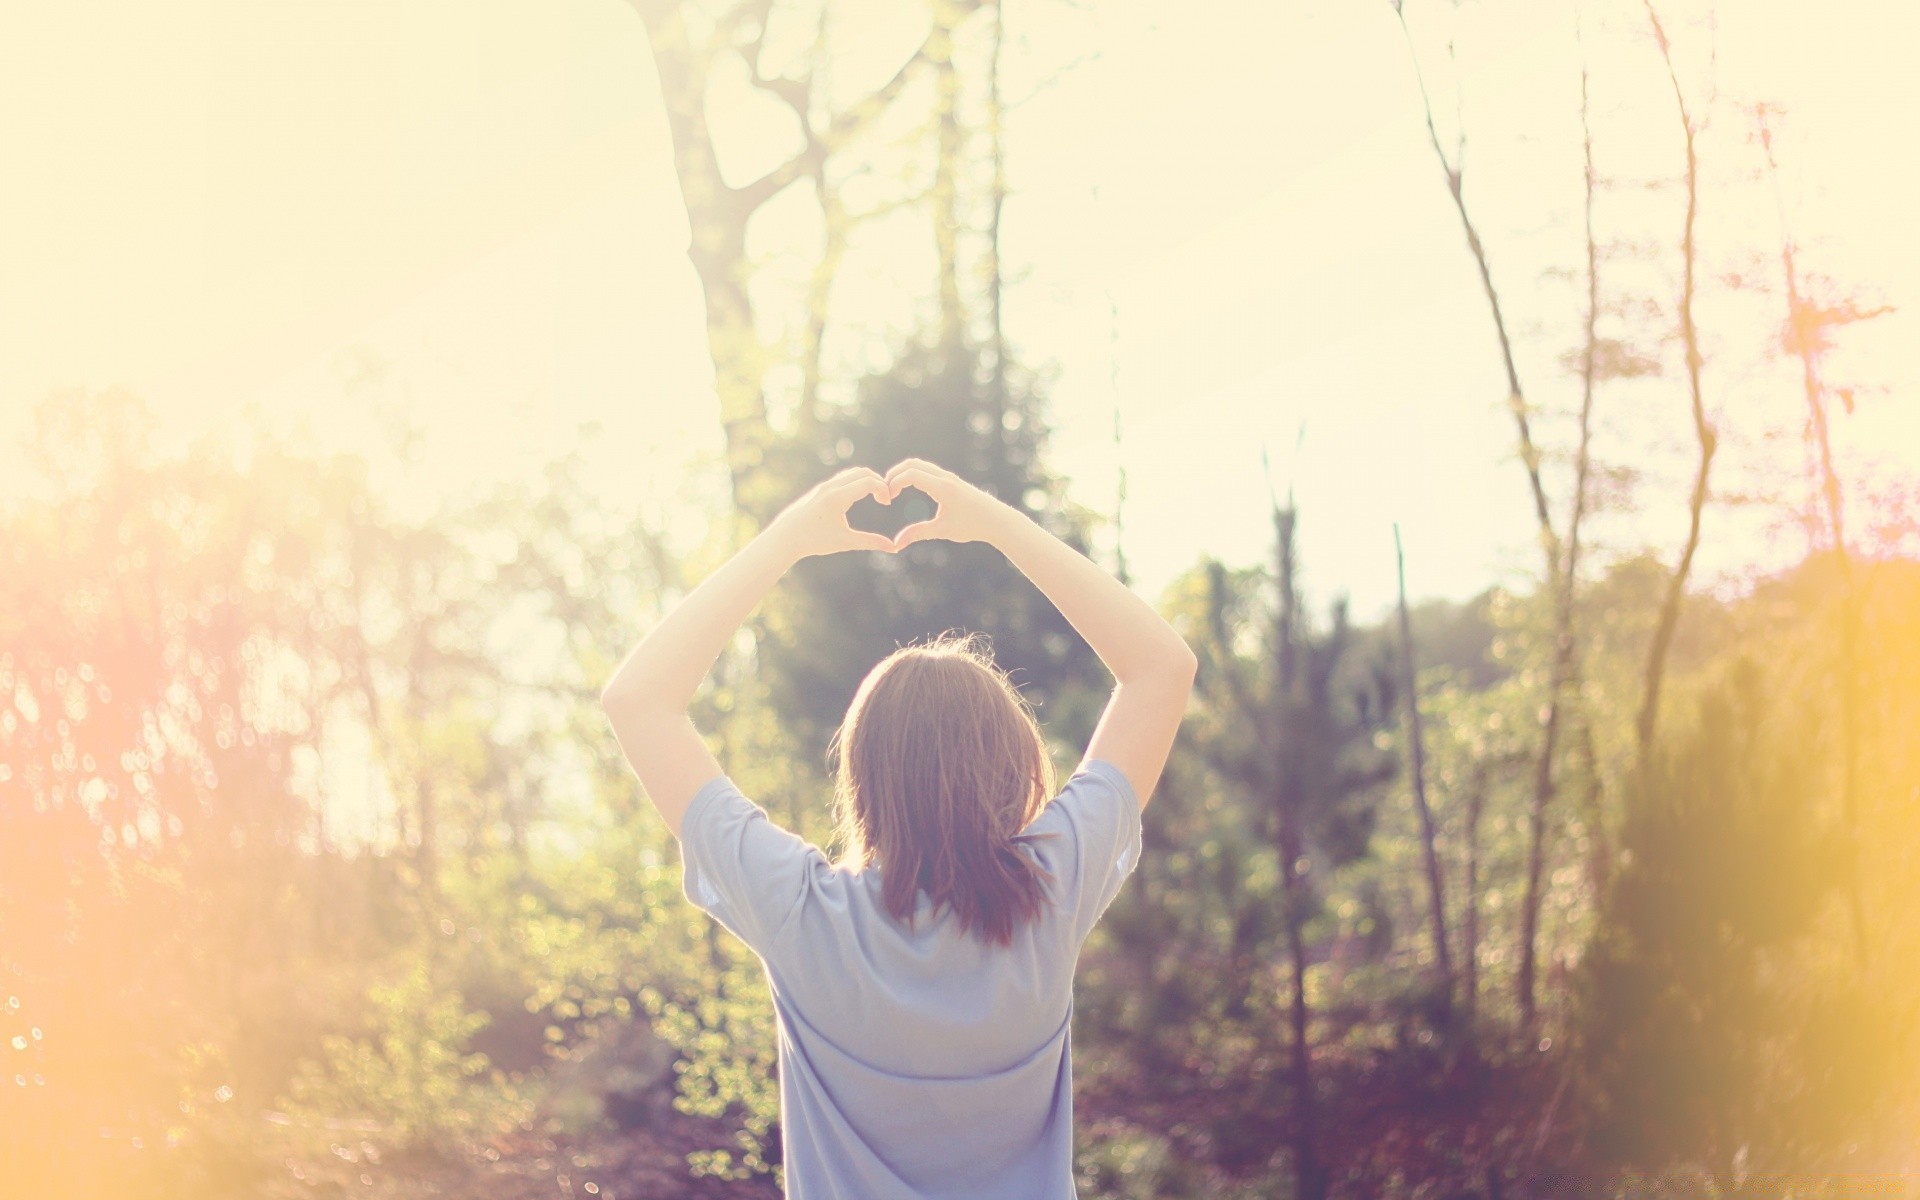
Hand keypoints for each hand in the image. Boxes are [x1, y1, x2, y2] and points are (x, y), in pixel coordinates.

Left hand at [768, 467, 898, 559]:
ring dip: (867, 480)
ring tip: (875, 496)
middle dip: (878, 482)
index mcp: (838, 497)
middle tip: (884, 498)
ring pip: (852, 473)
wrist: (785, 537)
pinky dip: (856, 481)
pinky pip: (843, 478)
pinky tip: (859, 497)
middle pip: (863, 472)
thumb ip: (870, 542)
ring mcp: (824, 486)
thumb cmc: (814, 541)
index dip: (883, 489)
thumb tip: (893, 547)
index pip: (869, 481)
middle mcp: (831, 486)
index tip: (886, 503)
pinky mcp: (820, 488)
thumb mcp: (845, 542)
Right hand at [882, 458, 1009, 549]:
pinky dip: (913, 475)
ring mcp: (949, 477)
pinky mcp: (951, 480)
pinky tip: (908, 489)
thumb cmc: (972, 526)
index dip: (894, 483)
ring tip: (893, 490)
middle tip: (885, 490)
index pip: (912, 474)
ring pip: (920, 465)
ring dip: (904, 473)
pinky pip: (927, 470)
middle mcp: (945, 478)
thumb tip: (896, 544)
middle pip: (913, 463)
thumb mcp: (943, 530)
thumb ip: (918, 534)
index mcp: (943, 488)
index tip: (888, 498)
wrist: (997, 520)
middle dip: (895, 474)